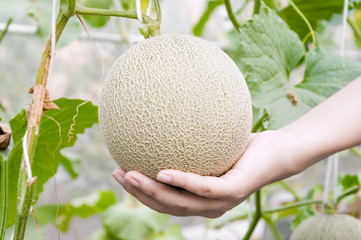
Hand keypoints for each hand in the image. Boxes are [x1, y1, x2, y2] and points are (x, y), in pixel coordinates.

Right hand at [112, 130, 301, 217]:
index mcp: (201, 197)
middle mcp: (209, 205)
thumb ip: (190, 142)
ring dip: (153, 192)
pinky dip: (182, 182)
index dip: (140, 193)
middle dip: (139, 194)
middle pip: (167, 206)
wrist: (281, 150)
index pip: (165, 202)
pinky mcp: (235, 191)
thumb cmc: (243, 146)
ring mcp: (223, 201)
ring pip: (181, 203)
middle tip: (117, 175)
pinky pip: (204, 188)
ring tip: (130, 176)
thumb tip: (165, 119)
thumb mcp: (213, 143)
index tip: (119, 173)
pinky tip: (162, 172)